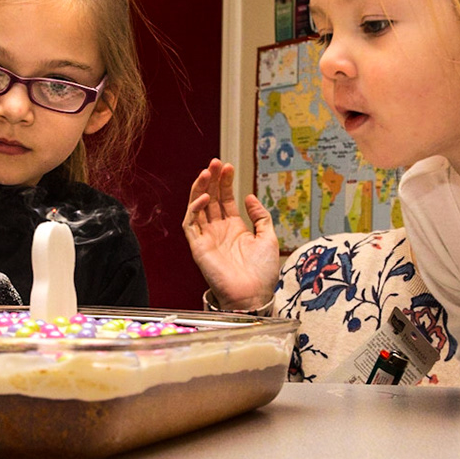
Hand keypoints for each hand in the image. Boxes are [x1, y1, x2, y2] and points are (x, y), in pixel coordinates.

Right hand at [182, 159, 279, 309]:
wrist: (254, 296)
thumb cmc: (263, 273)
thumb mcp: (269, 238)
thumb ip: (260, 216)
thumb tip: (249, 196)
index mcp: (234, 228)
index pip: (225, 199)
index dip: (225, 182)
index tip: (228, 167)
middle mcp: (218, 230)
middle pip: (210, 199)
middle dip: (211, 180)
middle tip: (216, 162)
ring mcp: (207, 238)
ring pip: (197, 207)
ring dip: (200, 188)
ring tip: (207, 172)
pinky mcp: (198, 247)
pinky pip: (191, 224)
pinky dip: (195, 209)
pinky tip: (205, 198)